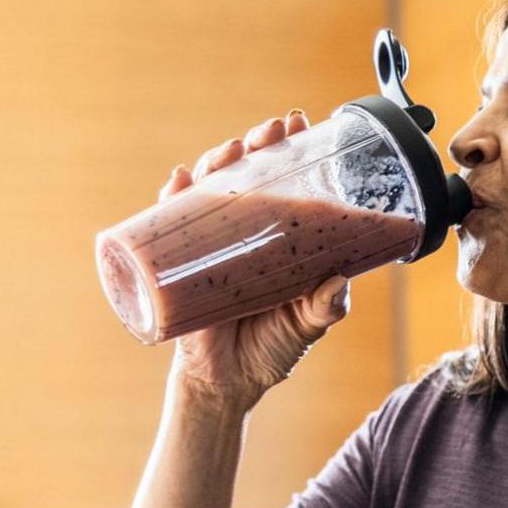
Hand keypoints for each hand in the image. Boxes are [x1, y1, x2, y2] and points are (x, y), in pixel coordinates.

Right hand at [159, 110, 350, 409]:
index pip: (287, 180)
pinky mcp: (179, 263)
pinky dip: (171, 199)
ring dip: (217, 162)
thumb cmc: (272, 348)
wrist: (229, 385)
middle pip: (248, 175)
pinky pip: (169, 224)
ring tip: (231, 150)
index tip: (298, 123)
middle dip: (256, 145)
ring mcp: (211, 243)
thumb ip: (326, 306)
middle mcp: (246, 231)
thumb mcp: (309, 324)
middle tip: (268, 132)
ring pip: (210, 189)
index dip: (290, 148)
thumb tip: (338, 282)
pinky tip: (177, 182)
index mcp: (282, 237)